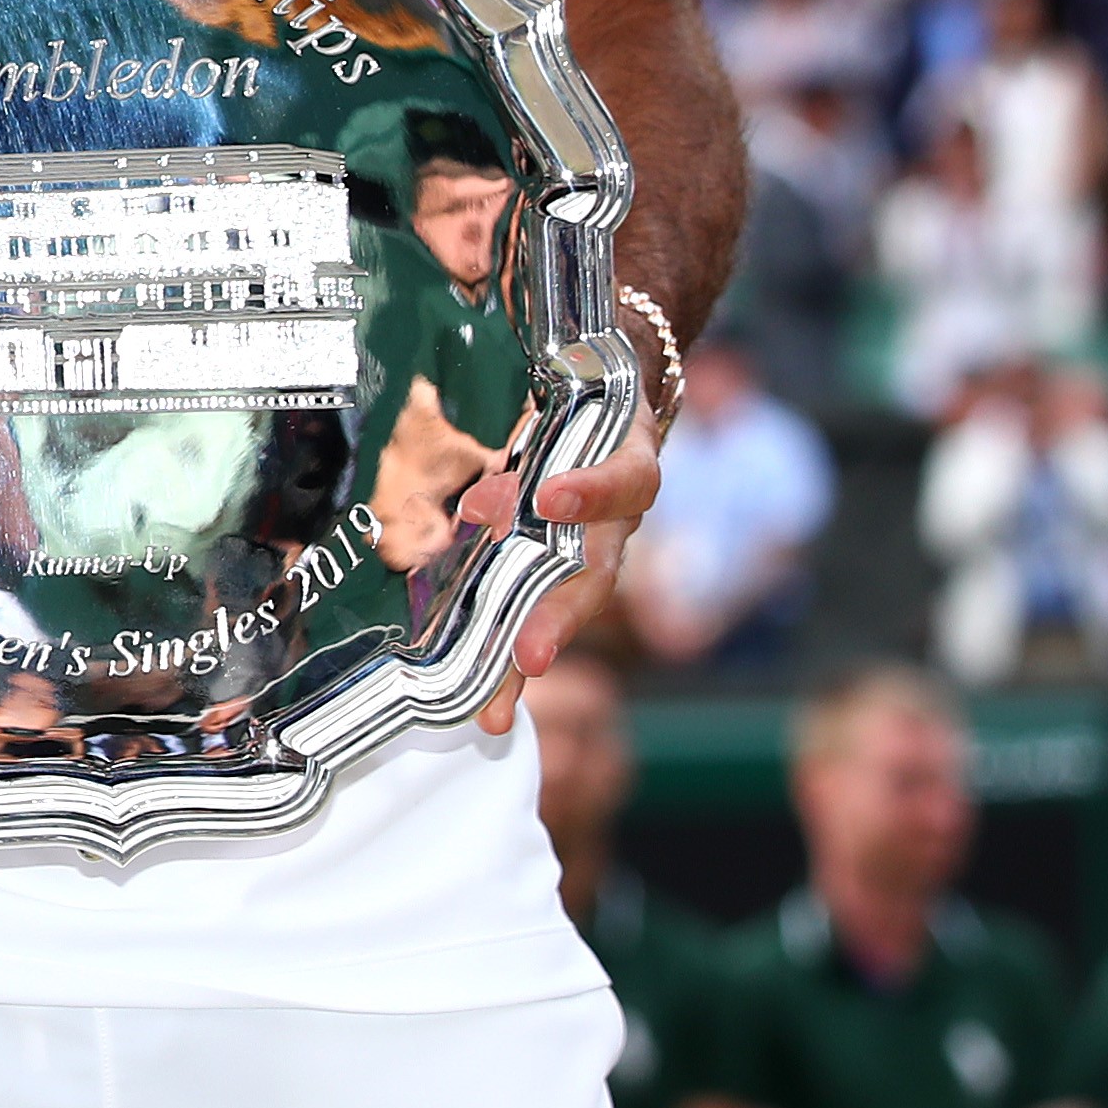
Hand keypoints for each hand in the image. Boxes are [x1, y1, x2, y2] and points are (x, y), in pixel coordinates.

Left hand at [475, 431, 657, 733]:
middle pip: (593, 577)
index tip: (549, 498)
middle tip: (529, 657)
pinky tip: (489, 700)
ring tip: (495, 708)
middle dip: (557, 620)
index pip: (621, 481)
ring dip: (526, 657)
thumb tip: (480, 507)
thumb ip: (524, 453)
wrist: (604, 400)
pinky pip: (538, 617)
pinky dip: (510, 656)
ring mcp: (594, 553)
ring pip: (564, 613)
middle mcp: (616, 524)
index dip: (589, 493)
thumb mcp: (560, 409)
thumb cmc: (580, 404)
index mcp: (627, 469)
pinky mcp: (565, 572)